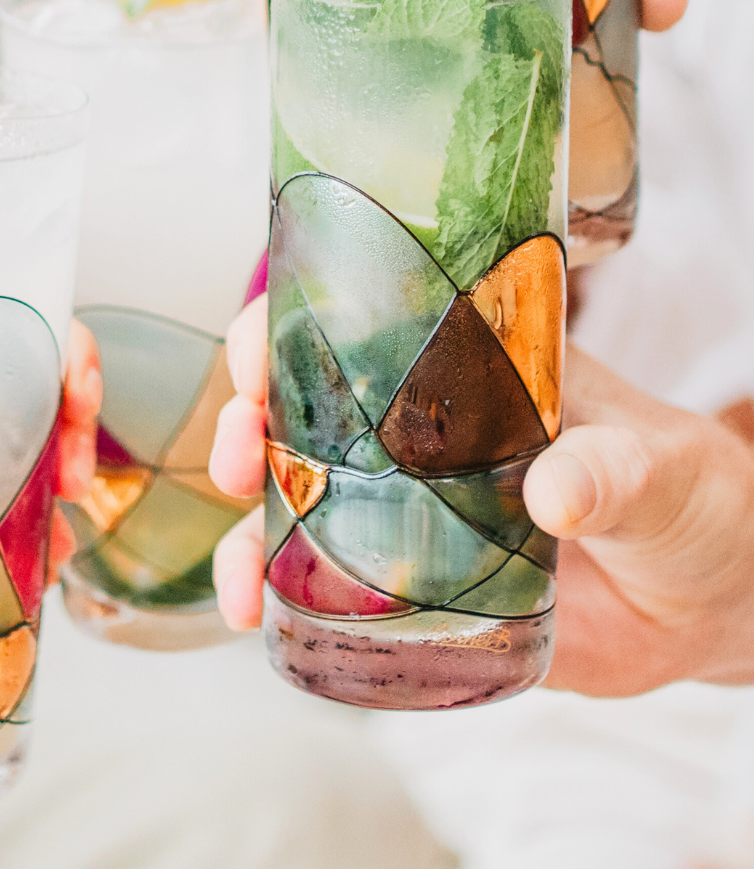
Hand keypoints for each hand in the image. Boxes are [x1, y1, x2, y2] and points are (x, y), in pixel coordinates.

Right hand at [211, 297, 753, 696]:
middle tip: (235, 456)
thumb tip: (556, 492)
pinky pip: (330, 582)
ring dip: (248, 527)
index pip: (357, 327)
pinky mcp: (415, 583)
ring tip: (239, 571)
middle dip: (244, 425)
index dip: (287, 330)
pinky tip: (257, 614)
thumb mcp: (660, 466)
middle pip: (302, 411)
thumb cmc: (688, 497)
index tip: (255, 355)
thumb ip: (614, 469)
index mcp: (465, 369)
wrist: (706, 600)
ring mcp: (409, 508)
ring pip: (299, 501)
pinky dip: (282, 593)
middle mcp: (419, 433)